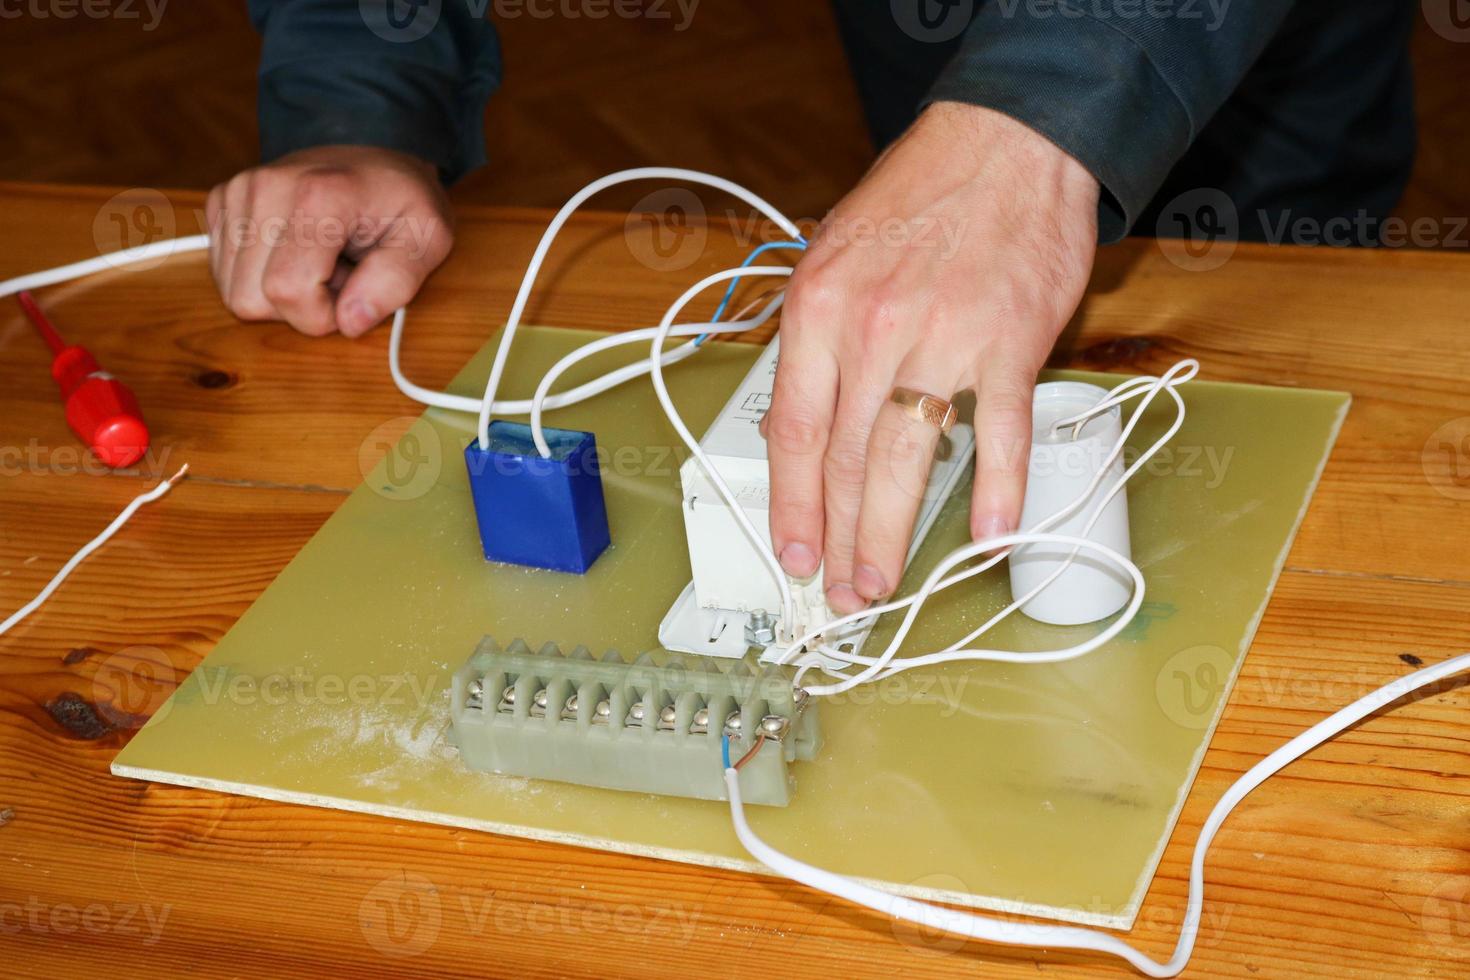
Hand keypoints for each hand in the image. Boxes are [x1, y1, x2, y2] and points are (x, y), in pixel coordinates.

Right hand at [206, 145, 453, 336]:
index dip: (323, 316)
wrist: (374, 152)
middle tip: (340, 274)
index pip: (288, 291)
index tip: (355, 293)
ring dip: (281, 294)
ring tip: (320, 262)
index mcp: (318, 195)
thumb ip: (396, 282)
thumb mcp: (429, 237)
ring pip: (235, 292)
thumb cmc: (402, 198)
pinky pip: (225, 274)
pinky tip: (295, 253)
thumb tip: (350, 322)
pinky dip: (261, 277)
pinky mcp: (222, 202)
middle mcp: (266, 187)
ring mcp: (237, 191)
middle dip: (302, 307)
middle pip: (253, 299)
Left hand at [766, 103, 1099, 614]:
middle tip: (839, 589)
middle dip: (836, 538)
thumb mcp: (832, 256)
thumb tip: (799, 426)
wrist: (1007, 141)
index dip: (790, 505)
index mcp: (818, 309)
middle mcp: (871, 330)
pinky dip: (998, 490)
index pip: (792, 433)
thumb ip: (813, 342)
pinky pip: (1000, 434)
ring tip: (882, 580)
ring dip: (891, 533)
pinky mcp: (1010, 345)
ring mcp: (943, 340)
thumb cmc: (918, 197)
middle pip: (843, 462)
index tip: (791, 551)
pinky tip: (990, 535)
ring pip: (906, 462)